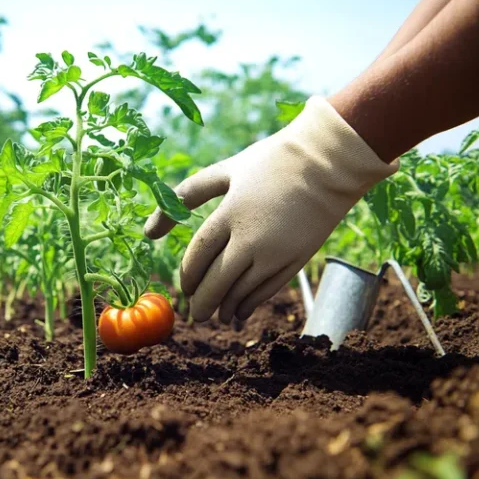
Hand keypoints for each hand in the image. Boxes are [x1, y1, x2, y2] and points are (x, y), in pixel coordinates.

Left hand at [144, 97, 397, 322]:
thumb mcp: (225, 171)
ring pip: (242, 292)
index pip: (198, 257)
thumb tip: (148, 231)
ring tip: (217, 317)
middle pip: (217, 282)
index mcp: (229, 214)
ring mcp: (276, 253)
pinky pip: (267, 291)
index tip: (184, 288)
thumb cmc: (271, 161)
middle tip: (194, 315)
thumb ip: (185, 196)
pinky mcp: (296, 260)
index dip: (188, 277)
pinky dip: (250, 305)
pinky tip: (240, 311)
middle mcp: (251, 239)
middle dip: (202, 303)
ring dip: (226, 308)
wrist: (329, 162)